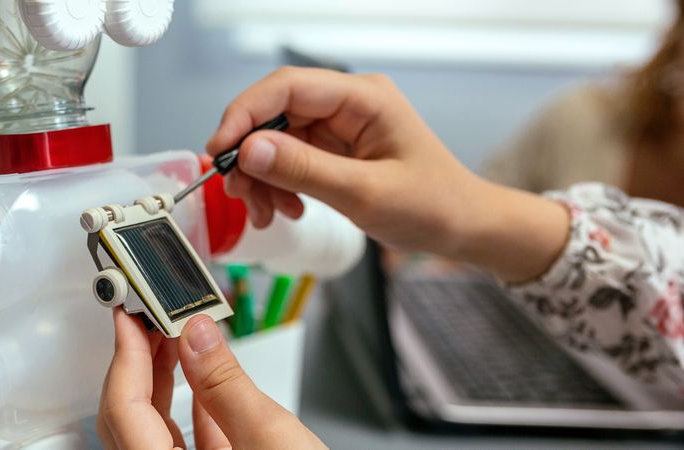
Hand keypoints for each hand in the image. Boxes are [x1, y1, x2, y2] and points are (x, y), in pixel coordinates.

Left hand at [98, 312, 325, 448]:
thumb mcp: (272, 438)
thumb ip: (226, 384)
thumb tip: (197, 335)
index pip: (125, 409)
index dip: (125, 356)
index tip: (126, 317)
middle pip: (131, 420)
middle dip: (139, 363)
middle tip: (146, 317)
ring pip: (155, 431)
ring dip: (163, 380)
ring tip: (173, 336)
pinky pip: (187, 445)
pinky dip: (192, 408)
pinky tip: (203, 379)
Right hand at [207, 67, 568, 281]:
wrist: (463, 228)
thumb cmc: (433, 205)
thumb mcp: (364, 193)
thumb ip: (304, 169)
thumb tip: (249, 149)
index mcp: (363, 97)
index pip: (286, 87)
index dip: (245, 114)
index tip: (220, 150)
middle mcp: (347, 105)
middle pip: (273, 113)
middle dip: (249, 154)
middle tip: (237, 191)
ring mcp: (338, 127)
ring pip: (274, 139)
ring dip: (260, 176)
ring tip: (265, 213)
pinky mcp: (333, 150)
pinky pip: (288, 159)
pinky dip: (276, 185)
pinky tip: (284, 210)